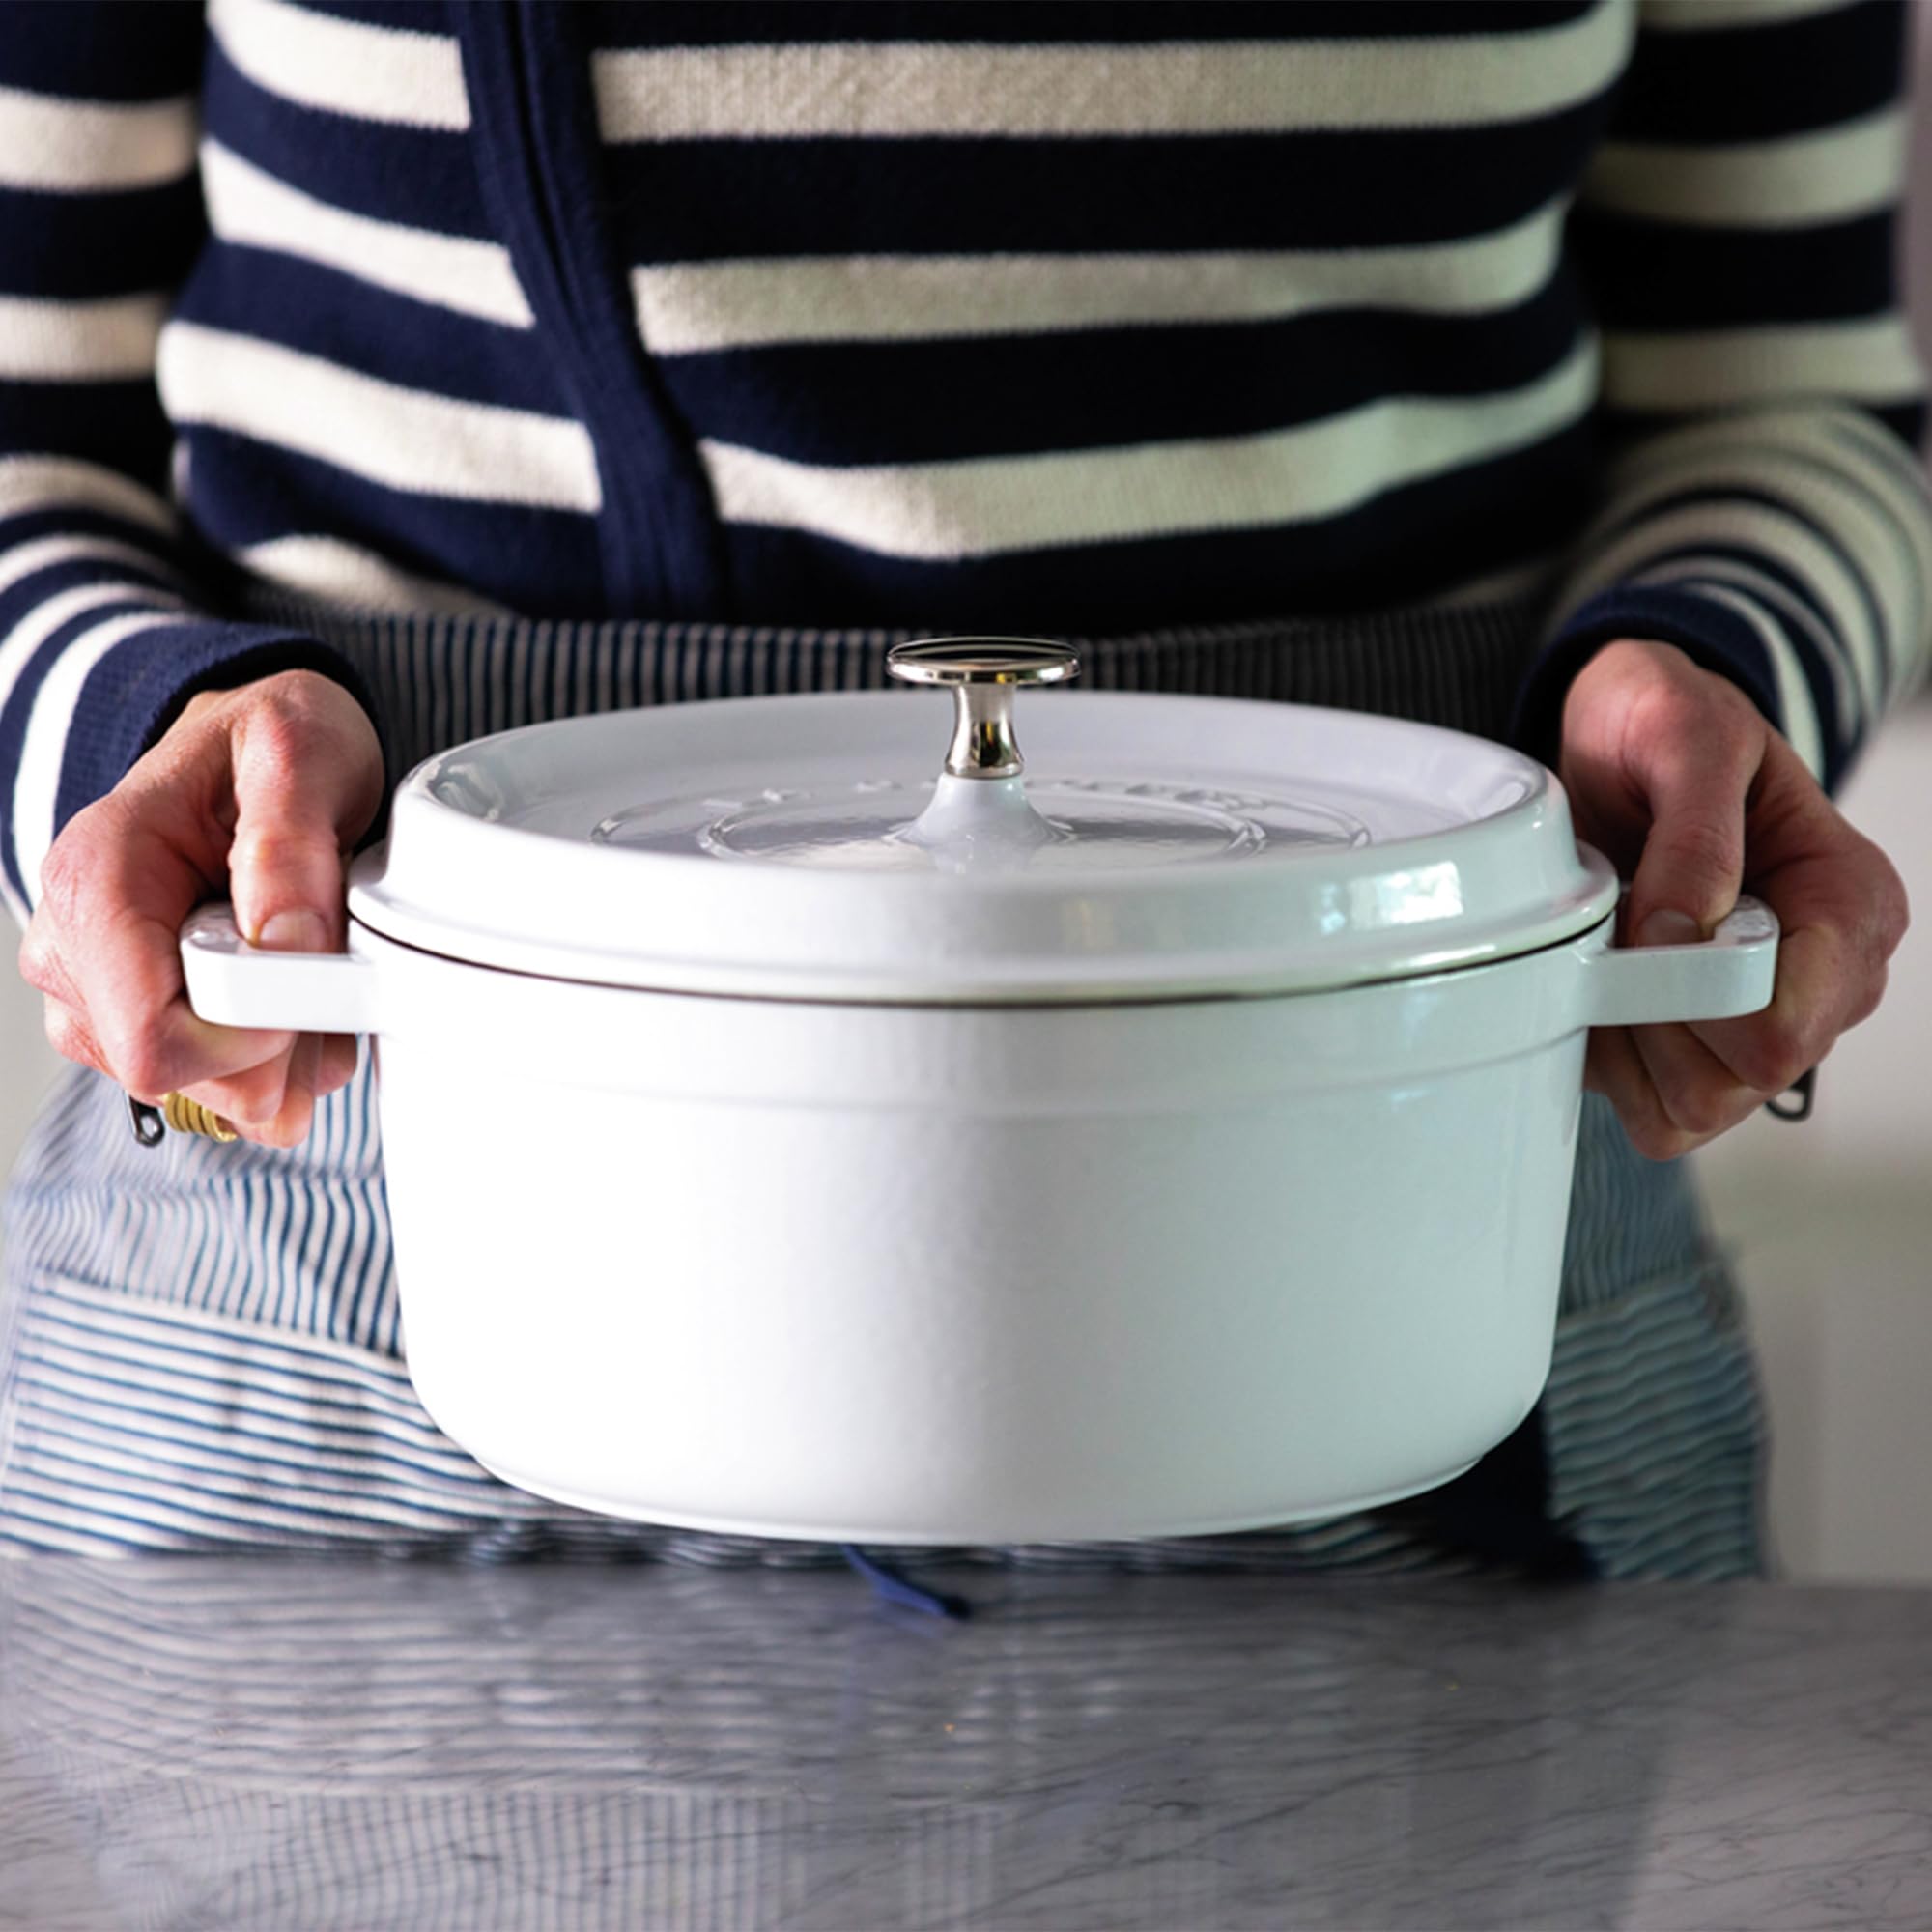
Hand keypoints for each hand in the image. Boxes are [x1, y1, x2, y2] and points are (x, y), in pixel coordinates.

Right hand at [18, 670, 382, 1146]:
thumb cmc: (267, 746)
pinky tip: (293, 993)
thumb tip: (282, 943)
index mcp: (96, 879)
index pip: (154, 1037)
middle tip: (328, 966)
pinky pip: (213, 1085)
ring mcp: (94, 993)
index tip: (316, 980)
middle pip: (176, 1077)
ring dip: (283, 1054)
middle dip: (276, 1049)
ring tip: (311, 963)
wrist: (253, 751)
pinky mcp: (132, 1021)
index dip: (255, 1037)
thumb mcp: (298, 755)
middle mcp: (74, 946)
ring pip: (200, 1093)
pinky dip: (274, 1058)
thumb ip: (289, 845)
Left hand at [1559, 639, 1908, 1159]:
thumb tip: (1682, 934)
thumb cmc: (1668, 729)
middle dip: (1658, 1018)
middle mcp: (1825, 984)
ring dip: (1628, 1042)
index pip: (1788, 1024)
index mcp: (1850, 909)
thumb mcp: (1685, 735)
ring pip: (1695, 1109)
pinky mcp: (1701, 1052)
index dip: (1696, 995)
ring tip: (1611, 954)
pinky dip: (1610, 1064)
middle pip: (1743, 1077)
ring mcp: (1764, 1026)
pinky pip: (1653, 1113)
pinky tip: (1599, 991)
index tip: (1647, 924)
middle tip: (1619, 937)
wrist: (1624, 742)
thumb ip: (1698, 832)